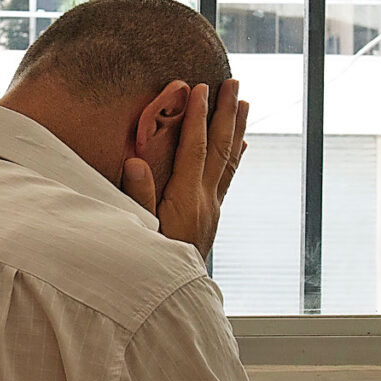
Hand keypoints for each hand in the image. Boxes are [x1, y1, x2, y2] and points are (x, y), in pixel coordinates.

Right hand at [123, 79, 248, 260]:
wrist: (172, 297)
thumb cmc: (150, 264)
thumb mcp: (139, 231)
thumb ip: (137, 197)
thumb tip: (135, 162)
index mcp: (186, 199)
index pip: (195, 149)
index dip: (198, 117)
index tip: (200, 88)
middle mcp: (205, 200)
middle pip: (220, 148)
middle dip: (226, 114)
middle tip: (234, 83)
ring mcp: (212, 207)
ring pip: (229, 160)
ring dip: (236, 129)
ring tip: (245, 103)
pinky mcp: (212, 215)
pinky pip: (227, 177)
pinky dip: (235, 156)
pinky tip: (242, 145)